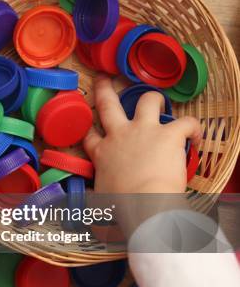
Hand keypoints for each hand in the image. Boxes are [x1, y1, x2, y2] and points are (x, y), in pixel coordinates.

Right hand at [83, 76, 201, 193]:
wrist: (143, 204)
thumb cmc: (121, 206)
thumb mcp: (100, 200)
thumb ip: (97, 195)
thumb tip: (93, 204)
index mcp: (102, 154)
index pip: (91, 136)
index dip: (90, 130)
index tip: (92, 129)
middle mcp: (120, 136)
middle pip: (108, 104)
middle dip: (105, 89)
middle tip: (103, 79)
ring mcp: (144, 131)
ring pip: (147, 99)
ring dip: (154, 98)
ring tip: (158, 101)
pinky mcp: (169, 134)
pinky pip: (186, 122)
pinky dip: (193, 128)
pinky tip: (196, 137)